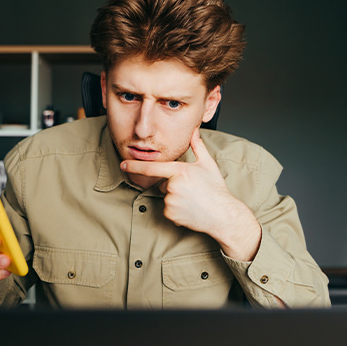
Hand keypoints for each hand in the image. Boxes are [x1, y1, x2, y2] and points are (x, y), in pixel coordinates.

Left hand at [120, 129, 260, 260]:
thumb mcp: (208, 164)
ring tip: (192, 200)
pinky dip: (176, 210)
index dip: (135, 165)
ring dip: (175, 198)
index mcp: (180, 171)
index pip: (152, 167)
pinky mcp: (171, 214)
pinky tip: (190, 209)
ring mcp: (171, 201)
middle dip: (172, 185)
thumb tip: (195, 131)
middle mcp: (173, 186)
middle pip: (162, 183)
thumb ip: (198, 146)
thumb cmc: (216, 189)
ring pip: (165, 197)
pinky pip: (168, 210)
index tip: (123, 164)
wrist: (223, 214)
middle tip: (191, 189)